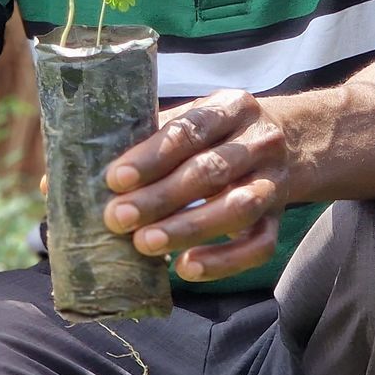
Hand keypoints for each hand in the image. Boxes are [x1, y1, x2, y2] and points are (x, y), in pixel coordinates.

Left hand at [101, 89, 289, 281]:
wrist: (292, 142)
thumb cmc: (220, 134)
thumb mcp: (194, 119)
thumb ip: (151, 138)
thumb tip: (81, 173)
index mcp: (232, 107)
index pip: (191, 129)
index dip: (152, 155)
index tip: (116, 179)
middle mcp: (260, 142)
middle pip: (211, 171)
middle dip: (161, 197)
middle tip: (119, 217)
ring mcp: (273, 182)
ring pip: (237, 208)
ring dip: (188, 228)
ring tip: (146, 244)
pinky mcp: (279, 219)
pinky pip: (258, 246)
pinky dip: (223, 261)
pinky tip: (186, 267)